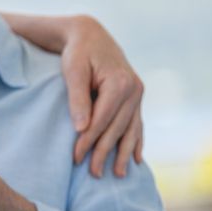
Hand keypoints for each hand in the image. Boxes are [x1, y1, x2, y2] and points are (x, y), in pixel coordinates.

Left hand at [61, 15, 143, 177]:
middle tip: (93, 174)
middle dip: (104, 152)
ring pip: (131, 129)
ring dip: (125, 153)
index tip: (76, 158)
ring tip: (119, 175)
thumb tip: (81, 128)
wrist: (90, 34)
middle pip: (117, 129)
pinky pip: (138, 123)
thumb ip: (77, 99)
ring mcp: (138, 94)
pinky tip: (138, 158)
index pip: (101, 120)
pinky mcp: (136, 96)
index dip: (88, 141)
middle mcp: (134, 89)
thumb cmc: (77, 52)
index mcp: (119, 83)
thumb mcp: (73, 71)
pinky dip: (137, 141)